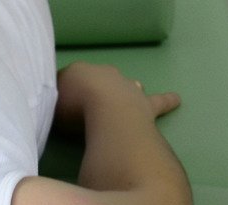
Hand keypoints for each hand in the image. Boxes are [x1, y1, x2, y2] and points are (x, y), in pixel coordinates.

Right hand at [53, 62, 180, 135]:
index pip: (77, 77)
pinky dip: (167, 100)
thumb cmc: (72, 105)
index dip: (73, 87)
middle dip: (105, 84)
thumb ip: (54, 100)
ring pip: (133, 86)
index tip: (69, 95)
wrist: (102, 109)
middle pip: (107, 78)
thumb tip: (56, 103)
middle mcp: (109, 77)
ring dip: (133, 88)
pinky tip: (176, 99)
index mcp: (83, 73)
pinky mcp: (147, 106)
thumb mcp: (50, 100)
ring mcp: (130, 90)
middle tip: (101, 93)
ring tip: (138, 89)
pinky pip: (160, 101)